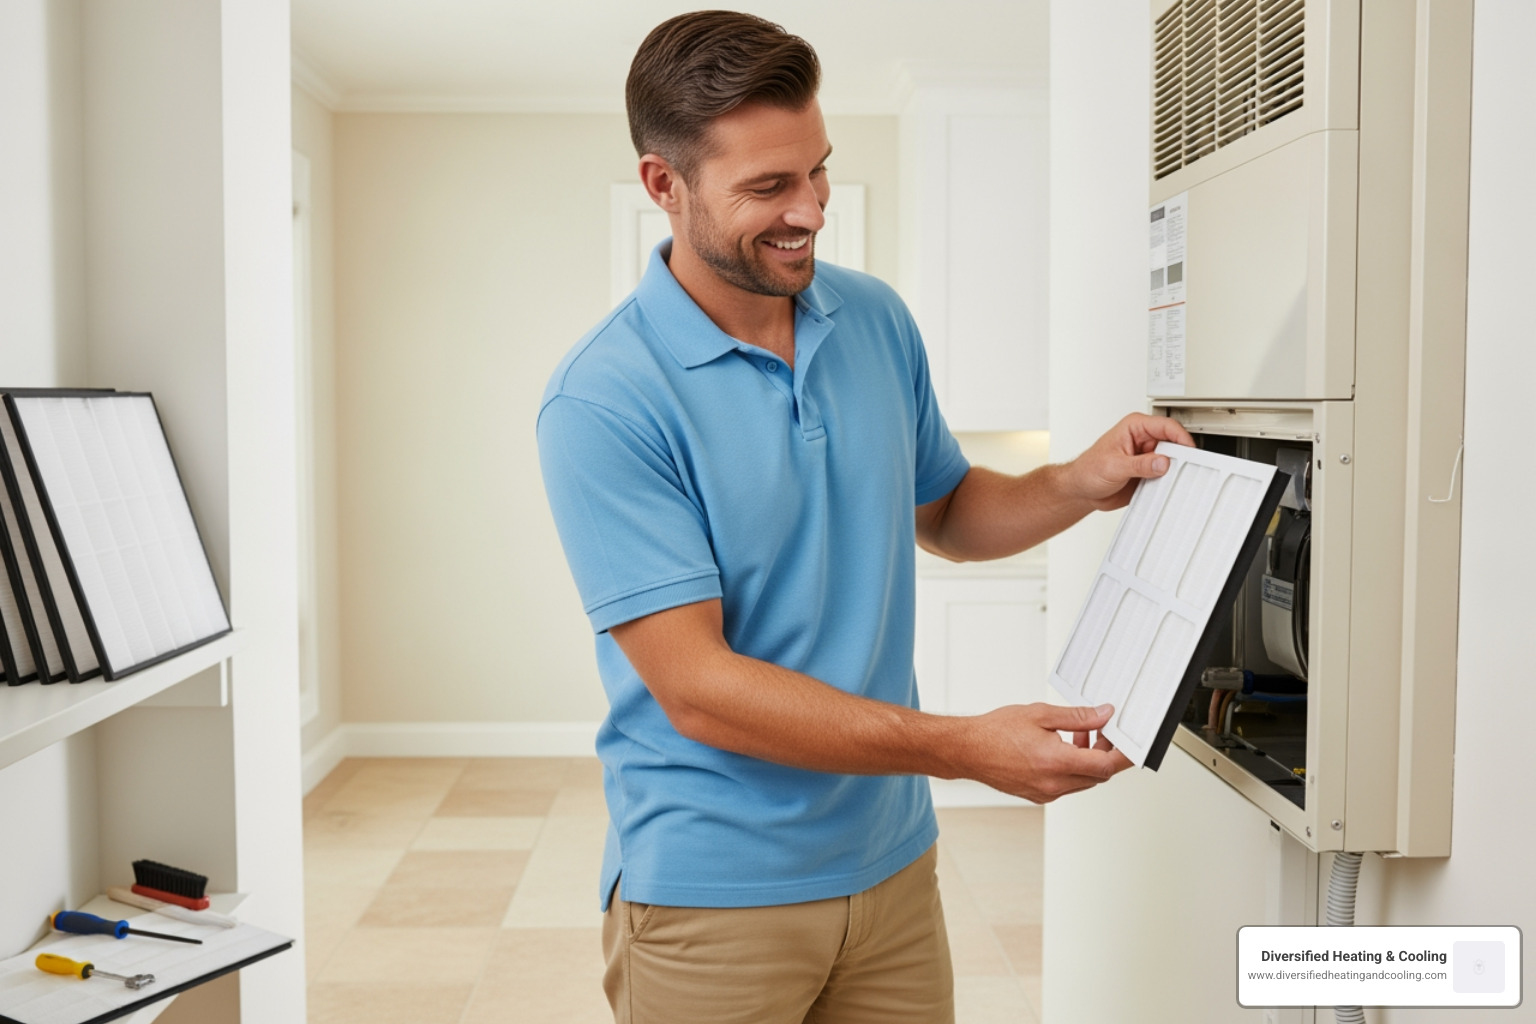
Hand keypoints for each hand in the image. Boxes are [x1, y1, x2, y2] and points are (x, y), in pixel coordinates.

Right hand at [961, 703, 1132, 802]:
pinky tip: (1063, 750)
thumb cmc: (995, 732)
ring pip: (1084, 782)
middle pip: (1098, 776)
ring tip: (1079, 738)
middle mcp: (1053, 783)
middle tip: (1102, 733)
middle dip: (1106, 755)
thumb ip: (1077, 717)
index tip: (1128, 744)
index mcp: (1056, 762)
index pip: (1105, 766)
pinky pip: (1068, 786)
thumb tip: (1103, 715)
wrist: (968, 750)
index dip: (1122, 755)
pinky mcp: (1038, 796)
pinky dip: (1073, 770)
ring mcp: (1046, 793)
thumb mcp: (1041, 714)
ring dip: (1089, 762)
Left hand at [1064, 413, 1195, 510]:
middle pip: (1174, 443)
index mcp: (1135, 427)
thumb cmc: (1088, 471)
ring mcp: (1148, 457)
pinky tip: (1168, 489)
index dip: (1181, 437)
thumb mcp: (1114, 466)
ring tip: (1176, 481)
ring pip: (1173, 461)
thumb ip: (1140, 465)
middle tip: (1185, 470)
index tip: (1190, 452)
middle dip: (1181, 456)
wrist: (1081, 490)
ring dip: (1175, 471)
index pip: (1166, 426)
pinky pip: (1166, 476)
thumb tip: (1163, 462)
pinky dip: (1169, 482)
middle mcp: (1144, 440)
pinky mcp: (1149, 472)